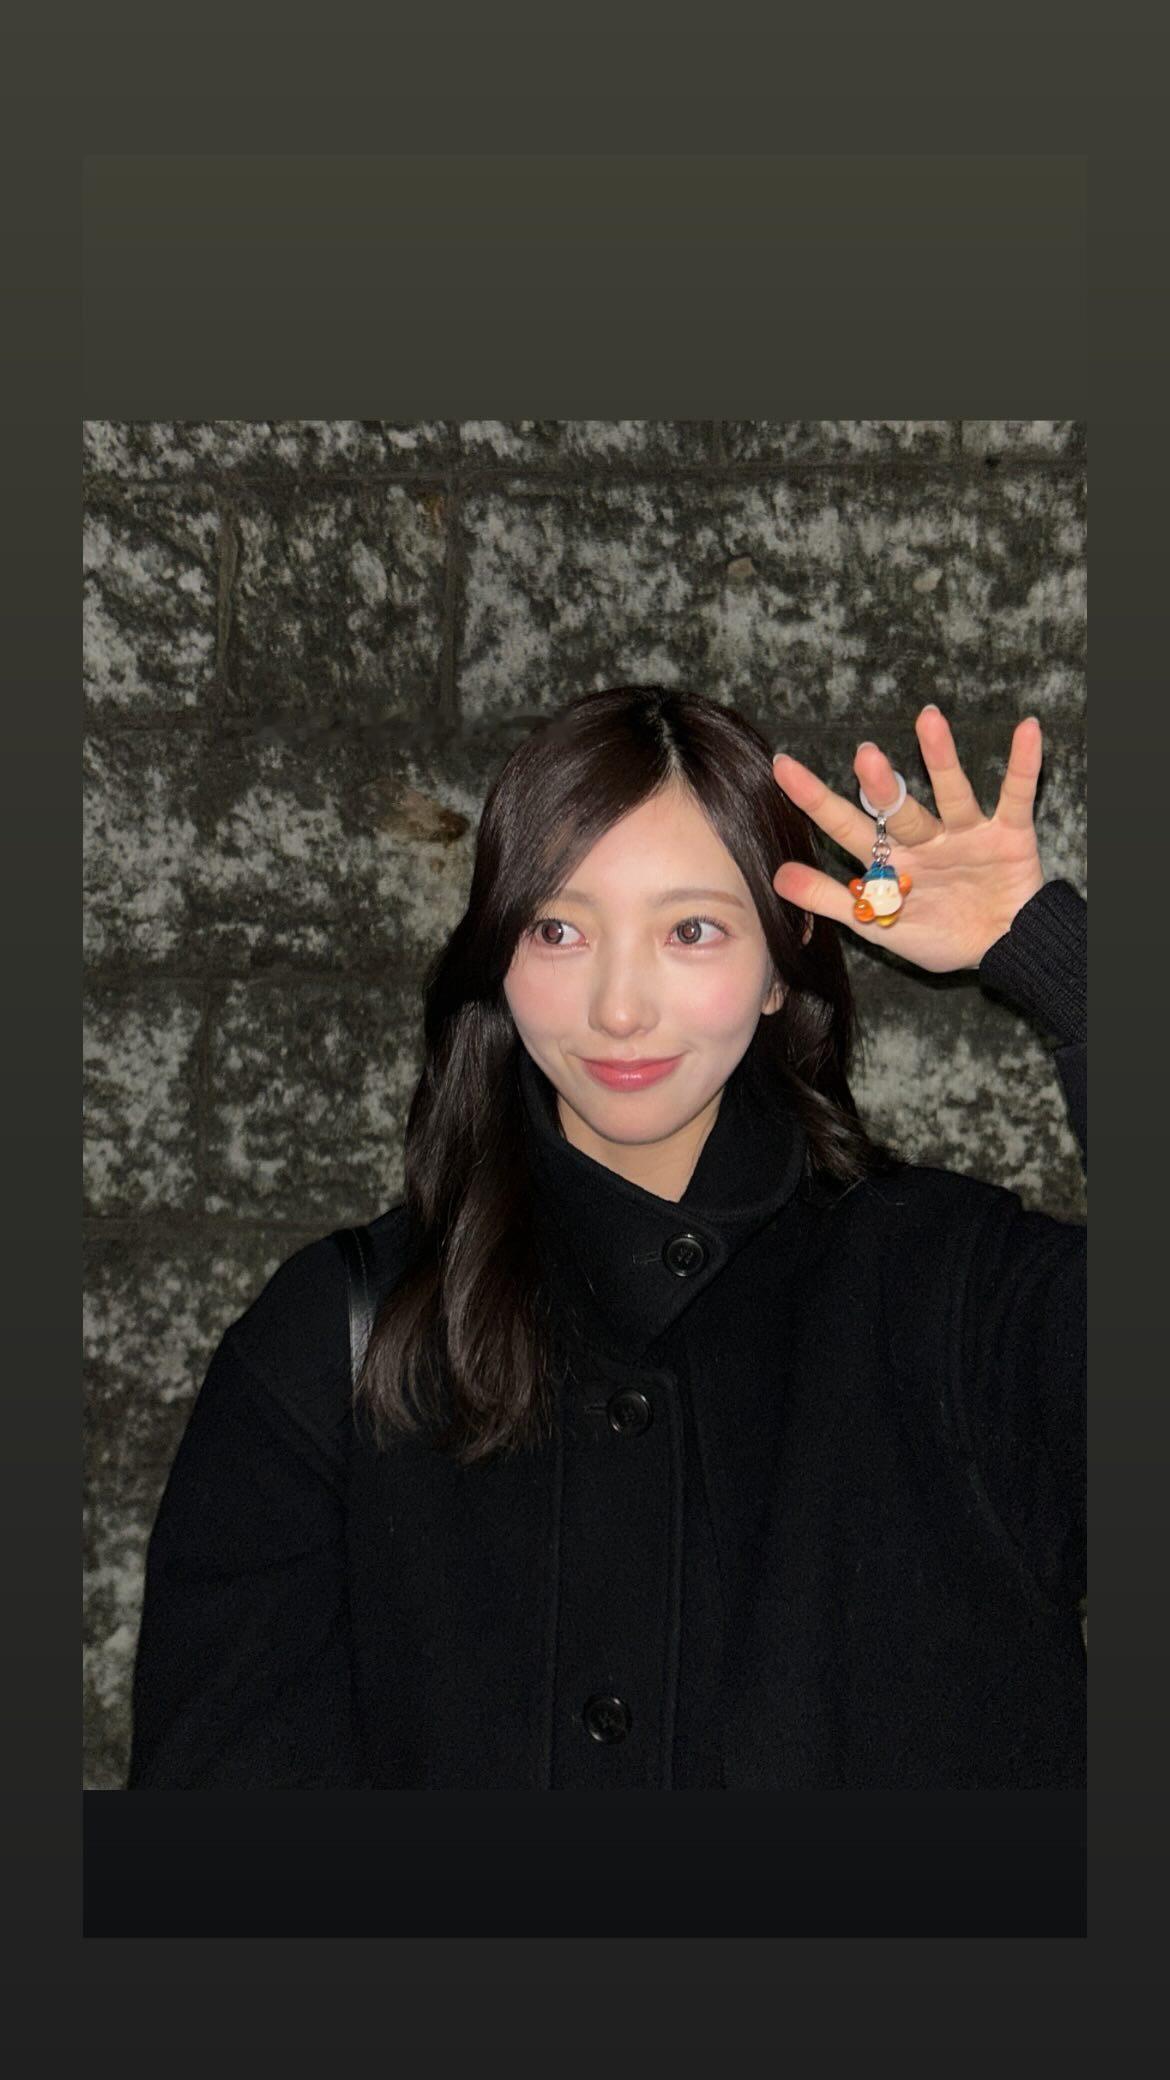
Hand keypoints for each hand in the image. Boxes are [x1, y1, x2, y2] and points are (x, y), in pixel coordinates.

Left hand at [771, 706, 1047, 973]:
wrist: (1003, 948)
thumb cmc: (939, 933)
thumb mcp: (879, 923)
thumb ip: (831, 898)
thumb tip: (778, 876)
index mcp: (891, 860)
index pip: (846, 825)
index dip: (816, 800)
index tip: (783, 766)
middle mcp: (926, 839)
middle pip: (899, 810)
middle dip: (882, 786)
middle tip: (864, 756)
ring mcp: (967, 833)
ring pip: (952, 792)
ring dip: (941, 758)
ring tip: (928, 720)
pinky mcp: (1009, 834)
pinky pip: (1016, 795)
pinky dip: (1023, 764)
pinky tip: (1027, 730)